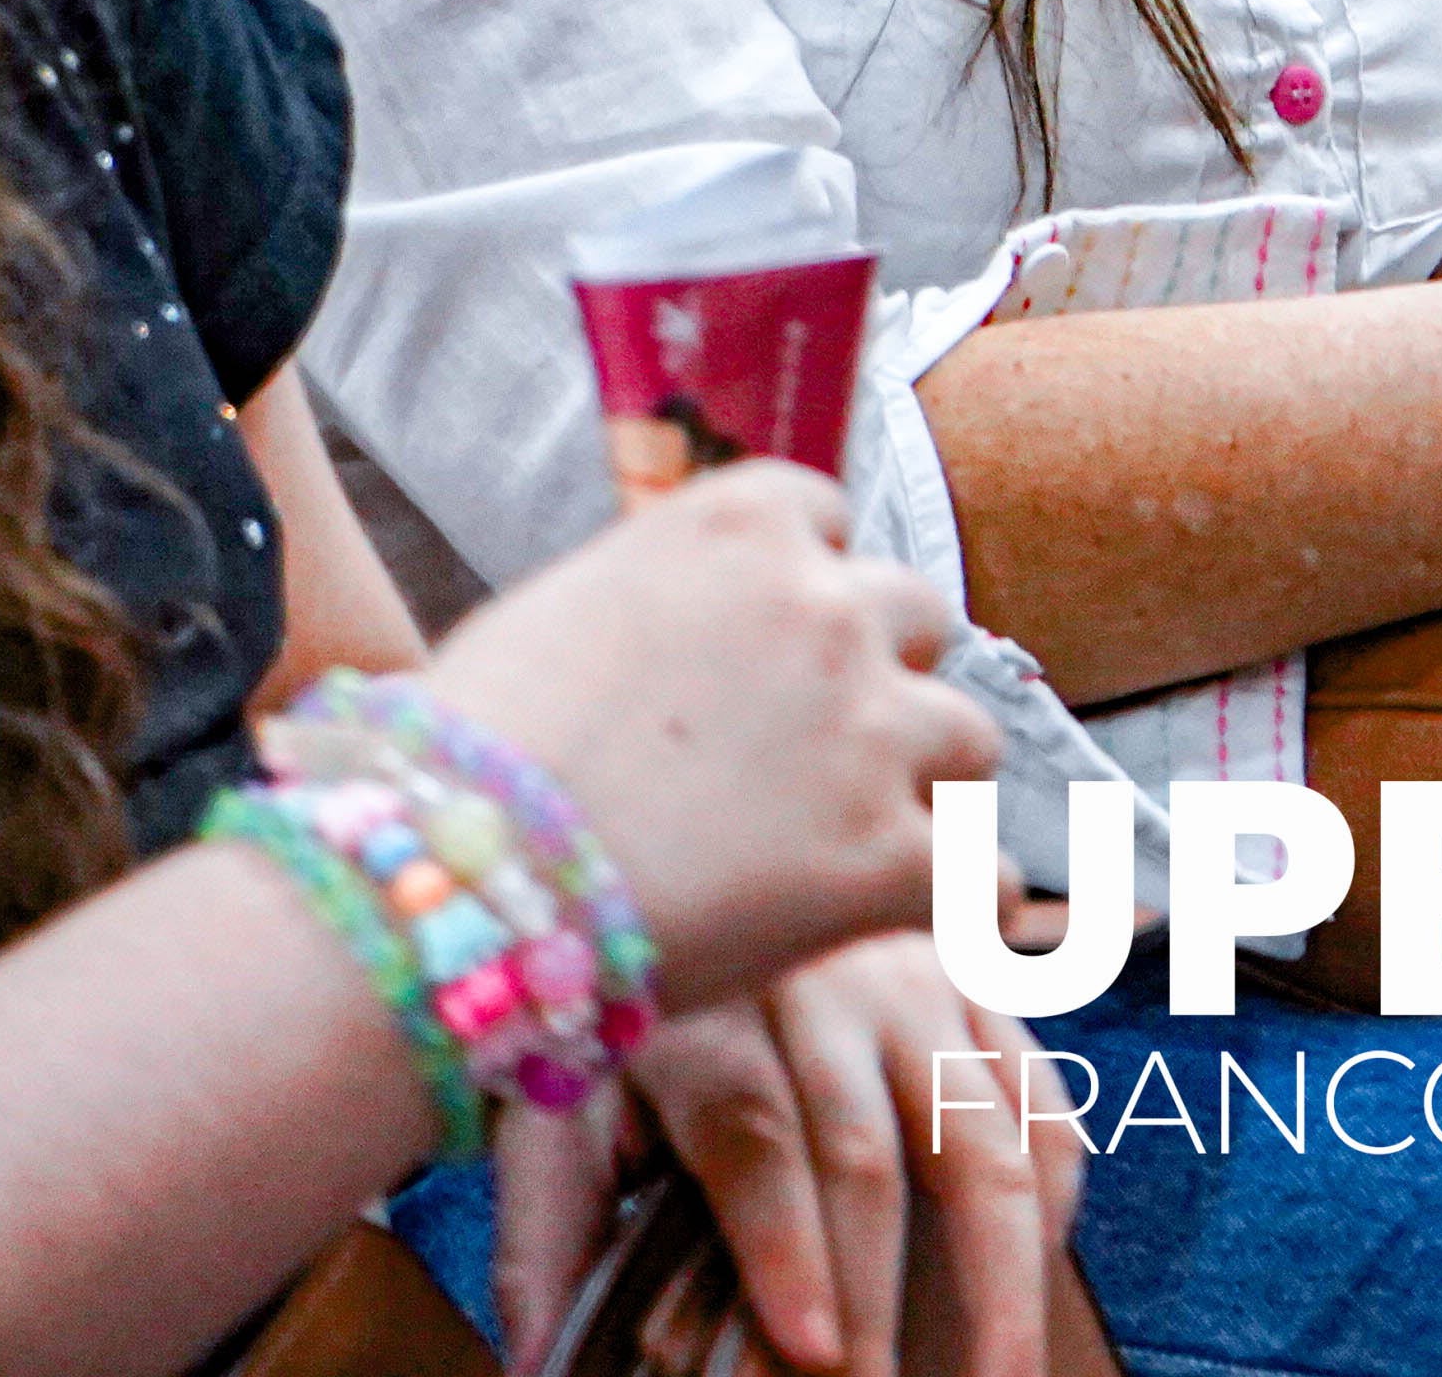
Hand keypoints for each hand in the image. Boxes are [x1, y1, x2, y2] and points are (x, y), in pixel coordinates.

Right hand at [422, 465, 993, 1023]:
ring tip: (870, 840)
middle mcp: (825, 605)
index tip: (778, 645)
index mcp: (743, 523)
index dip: (806, 588)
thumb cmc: (468, 756)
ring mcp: (868, 730)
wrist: (458, 883)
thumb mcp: (559, 613)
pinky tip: (939, 922)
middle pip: (919, 617)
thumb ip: (658, 598)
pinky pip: (983, 878)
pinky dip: (968, 905)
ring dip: (928, 784)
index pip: (830, 520)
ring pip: (968, 739)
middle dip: (881, 674)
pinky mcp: (887, 858)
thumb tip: (681, 632)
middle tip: (825, 747)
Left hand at [511, 932, 1078, 1376]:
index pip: (754, 1140)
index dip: (786, 1249)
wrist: (686, 830)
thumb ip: (545, 1221)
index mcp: (704, 1008)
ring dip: (1002, 1265)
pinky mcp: (976, 978)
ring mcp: (912, 977)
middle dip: (888, 1293)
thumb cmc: (621, 985)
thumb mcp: (554, 1084)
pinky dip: (1052, 1188)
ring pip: (982, 1126)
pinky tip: (1040, 1267)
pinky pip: (1038, 1090)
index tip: (815, 1351)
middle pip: (872, 1150)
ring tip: (1004, 1370)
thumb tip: (526, 1352)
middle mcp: (818, 986)